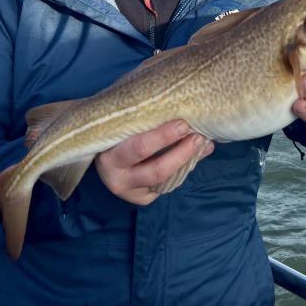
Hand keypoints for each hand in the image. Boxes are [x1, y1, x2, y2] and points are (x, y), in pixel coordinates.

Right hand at [95, 119, 213, 204]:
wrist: (103, 155)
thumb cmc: (117, 130)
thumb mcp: (124, 122)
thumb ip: (146, 116)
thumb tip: (183, 107)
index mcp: (107, 155)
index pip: (139, 148)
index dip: (163, 137)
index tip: (183, 123)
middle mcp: (115, 177)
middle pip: (155, 169)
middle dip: (180, 152)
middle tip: (197, 136)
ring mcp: (129, 190)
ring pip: (163, 179)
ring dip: (186, 160)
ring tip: (202, 143)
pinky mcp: (140, 198)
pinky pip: (165, 185)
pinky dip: (183, 169)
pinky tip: (194, 155)